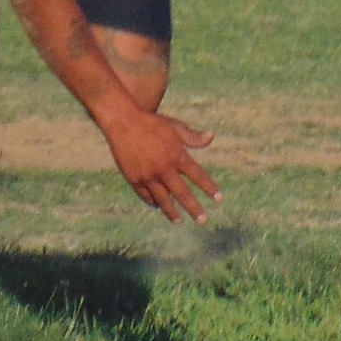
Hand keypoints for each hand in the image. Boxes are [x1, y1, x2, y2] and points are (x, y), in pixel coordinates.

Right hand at [102, 107, 220, 222]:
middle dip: (195, 209)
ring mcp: (148, 175)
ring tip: (179, 220)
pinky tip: (158, 206)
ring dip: (172, 212)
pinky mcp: (134, 178)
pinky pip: (145, 196)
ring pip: (163, 200)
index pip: (199, 177)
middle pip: (183, 194)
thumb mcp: (174, 127)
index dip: (210, 188)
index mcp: (177, 156)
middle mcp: (164, 169)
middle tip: (203, 220)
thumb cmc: (151, 123)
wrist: (121, 120)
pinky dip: (152, 202)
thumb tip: (211, 136)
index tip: (219, 198)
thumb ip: (193, 137)